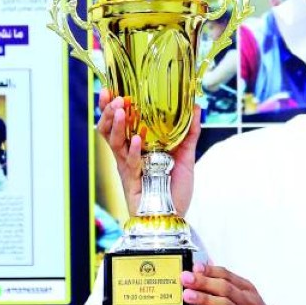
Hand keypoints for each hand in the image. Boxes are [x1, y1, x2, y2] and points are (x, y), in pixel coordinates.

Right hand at [95, 89, 200, 216]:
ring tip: (122, 110)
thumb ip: (189, 132)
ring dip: (117, 125)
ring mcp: (128, 167)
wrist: (175, 216)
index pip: (118, 122)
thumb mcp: (185, 156)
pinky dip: (133, 150)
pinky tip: (137, 139)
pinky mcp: (133, 181)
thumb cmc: (175, 189)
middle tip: (114, 97)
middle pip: (109, 129)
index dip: (111, 106)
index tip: (110, 88)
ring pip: (114, 143)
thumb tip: (196, 106)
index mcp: (136, 146)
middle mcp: (128, 155)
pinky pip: (130, 163)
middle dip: (109, 112)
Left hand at [183, 263, 290, 304]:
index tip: (194, 266)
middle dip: (204, 282)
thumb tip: (209, 278)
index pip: (228, 277)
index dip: (210, 270)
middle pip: (225, 288)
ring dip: (205, 300)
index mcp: (250, 294)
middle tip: (186, 278)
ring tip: (189, 296)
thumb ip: (230, 294)